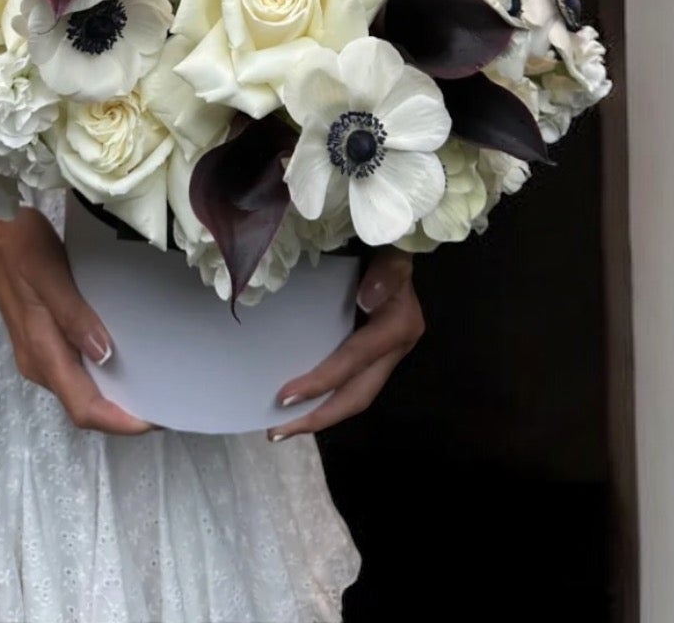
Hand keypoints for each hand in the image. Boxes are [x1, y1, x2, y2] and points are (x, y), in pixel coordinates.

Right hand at [0, 204, 155, 435]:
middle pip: (85, 405)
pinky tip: (126, 355)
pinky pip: (78, 371)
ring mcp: (40, 354)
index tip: (157, 418)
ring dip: (115, 394)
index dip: (120, 421)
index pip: (84, 407)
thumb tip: (104, 354)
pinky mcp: (43, 342)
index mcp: (41, 352)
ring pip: (82, 390)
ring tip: (154, 379)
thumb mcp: (49, 272)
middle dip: (125, 412)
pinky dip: (104, 374)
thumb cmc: (19, 246)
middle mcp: (40, 364)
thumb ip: (73, 314)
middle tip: (167, 398)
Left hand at [266, 250, 424, 442]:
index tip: (284, 397)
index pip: (353, 360)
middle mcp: (396, 348)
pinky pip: (349, 382)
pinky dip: (325, 395)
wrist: (395, 240)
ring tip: (280, 428)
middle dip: (318, 417)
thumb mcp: (389, 252)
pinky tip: (300, 402)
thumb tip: (368, 300)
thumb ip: (385, 273)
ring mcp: (386, 353)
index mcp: (398, 327)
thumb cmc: (386, 243)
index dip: (321, 381)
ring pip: (354, 395)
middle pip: (357, 396)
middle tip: (275, 432)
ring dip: (320, 413)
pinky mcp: (375, 351)